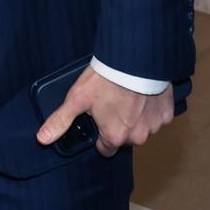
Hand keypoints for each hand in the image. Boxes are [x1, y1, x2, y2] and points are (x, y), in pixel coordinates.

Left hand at [37, 65, 174, 155]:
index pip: (105, 148)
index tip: (96, 120)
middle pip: (124, 137)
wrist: (133, 61)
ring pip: (141, 126)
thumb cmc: (104, 80)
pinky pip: (157, 115)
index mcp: (115, 136)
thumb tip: (42, 138)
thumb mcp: (76, 99)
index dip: (99, 135)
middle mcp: (137, 137)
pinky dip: (150, 107)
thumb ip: (61, 121)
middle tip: (109, 102)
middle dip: (117, 123)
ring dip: (135, 115)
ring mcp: (154, 125)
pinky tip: (141, 93)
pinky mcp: (167, 113)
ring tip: (124, 95)